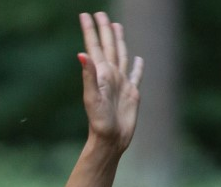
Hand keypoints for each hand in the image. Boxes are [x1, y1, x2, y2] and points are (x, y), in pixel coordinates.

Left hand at [78, 11, 143, 151]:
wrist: (111, 140)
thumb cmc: (99, 121)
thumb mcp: (92, 97)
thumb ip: (88, 76)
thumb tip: (81, 54)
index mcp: (101, 74)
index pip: (94, 47)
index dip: (90, 30)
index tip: (85, 14)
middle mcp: (111, 75)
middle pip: (109, 46)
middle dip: (104, 30)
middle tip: (100, 13)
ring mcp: (122, 83)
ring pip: (122, 55)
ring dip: (119, 41)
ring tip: (116, 27)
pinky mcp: (132, 93)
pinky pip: (136, 75)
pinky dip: (138, 66)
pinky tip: (139, 59)